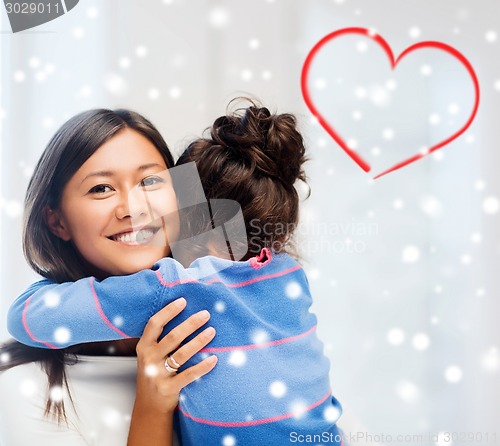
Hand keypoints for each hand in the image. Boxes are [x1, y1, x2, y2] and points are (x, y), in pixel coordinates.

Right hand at [134, 297, 216, 413]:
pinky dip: (203, 366)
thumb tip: (185, 314)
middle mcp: (149, 359)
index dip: (168, 311)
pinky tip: (214, 358)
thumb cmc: (154, 372)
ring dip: (199, 341)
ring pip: (182, 354)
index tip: (183, 301)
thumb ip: (161, 338)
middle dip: (191, 324)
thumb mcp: (150, 354)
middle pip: (172, 337)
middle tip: (206, 314)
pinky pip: (189, 375)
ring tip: (212, 331)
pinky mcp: (169, 388)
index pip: (154, 324)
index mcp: (144, 346)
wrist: (149, 405)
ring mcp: (158, 374)